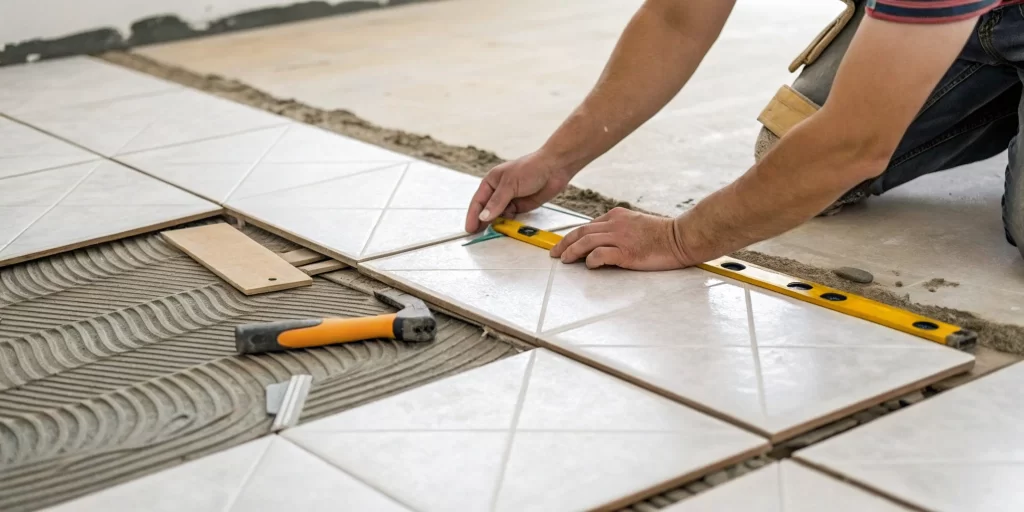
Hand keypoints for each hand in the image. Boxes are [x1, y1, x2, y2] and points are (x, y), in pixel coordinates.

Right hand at [466, 151, 572, 232]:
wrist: (555, 168)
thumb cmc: (530, 168)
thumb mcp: (510, 185)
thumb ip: (497, 202)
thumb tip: (483, 217)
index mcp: (492, 181)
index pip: (478, 201)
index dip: (473, 215)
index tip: (470, 229)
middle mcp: (499, 190)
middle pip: (487, 209)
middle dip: (482, 222)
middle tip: (477, 236)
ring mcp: (510, 199)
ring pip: (499, 215)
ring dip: (496, 223)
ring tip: (493, 233)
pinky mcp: (522, 206)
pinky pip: (512, 217)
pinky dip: (509, 223)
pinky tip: (508, 227)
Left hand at [551, 208, 692, 270]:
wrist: (681, 238)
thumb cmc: (662, 235)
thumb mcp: (635, 224)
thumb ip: (618, 229)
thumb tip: (602, 242)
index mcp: (616, 216)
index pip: (587, 225)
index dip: (572, 236)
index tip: (563, 245)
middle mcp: (615, 224)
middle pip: (581, 232)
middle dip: (564, 243)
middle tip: (554, 254)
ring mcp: (620, 237)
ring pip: (587, 241)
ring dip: (572, 251)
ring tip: (564, 260)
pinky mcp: (626, 252)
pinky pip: (601, 254)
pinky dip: (591, 259)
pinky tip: (588, 265)